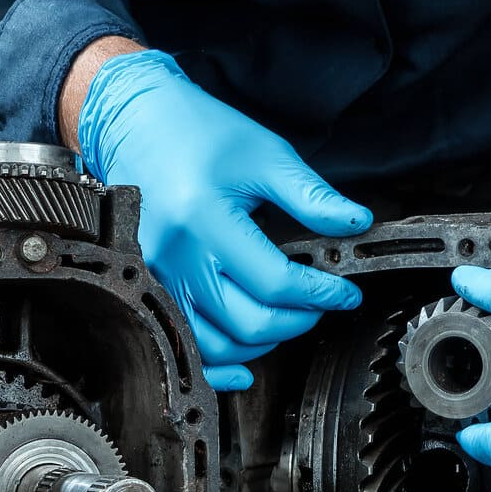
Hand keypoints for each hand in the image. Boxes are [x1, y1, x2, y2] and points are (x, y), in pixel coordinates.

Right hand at [74, 49, 368, 390]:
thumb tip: (356, 223)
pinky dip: (217, 368)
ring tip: (286, 318)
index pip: (275, 282)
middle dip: (297, 320)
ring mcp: (157, 279)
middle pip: (247, 323)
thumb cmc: (197, 133)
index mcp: (206, 220)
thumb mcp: (264, 154)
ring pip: (217, 344)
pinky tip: (245, 366)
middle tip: (319, 303)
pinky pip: (183, 346)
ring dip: (263, 343)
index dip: (321, 295)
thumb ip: (312, 195)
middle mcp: (176, 258)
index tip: (345, 292)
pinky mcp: (149, 289)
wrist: (134, 123)